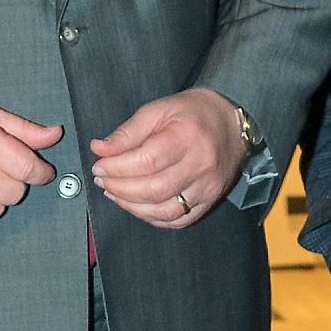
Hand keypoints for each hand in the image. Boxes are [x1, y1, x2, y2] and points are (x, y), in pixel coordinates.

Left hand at [89, 85, 248, 229]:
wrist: (232, 124)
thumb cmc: (193, 113)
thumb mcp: (158, 110)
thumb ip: (128, 132)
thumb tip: (99, 149)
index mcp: (187, 137)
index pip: (147, 161)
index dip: (118, 168)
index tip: (99, 166)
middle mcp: (200, 166)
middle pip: (153, 189)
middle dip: (120, 188)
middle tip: (102, 180)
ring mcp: (207, 187)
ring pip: (164, 210)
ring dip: (132, 207)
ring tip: (115, 193)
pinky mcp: (210, 201)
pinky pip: (178, 220)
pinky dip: (153, 218)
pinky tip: (138, 206)